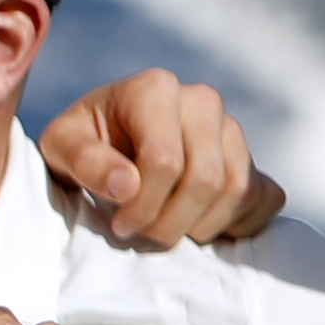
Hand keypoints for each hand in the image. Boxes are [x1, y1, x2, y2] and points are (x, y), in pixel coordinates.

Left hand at [41, 70, 281, 247]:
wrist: (107, 139)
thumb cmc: (81, 141)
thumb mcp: (60, 146)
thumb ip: (85, 162)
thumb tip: (127, 186)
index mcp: (155, 89)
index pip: (165, 162)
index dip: (142, 206)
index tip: (118, 225)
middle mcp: (203, 101)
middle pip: (205, 180)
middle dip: (171, 223)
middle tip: (140, 235)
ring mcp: (233, 129)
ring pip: (237, 191)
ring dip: (199, 228)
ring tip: (162, 230)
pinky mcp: (252, 157)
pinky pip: (264, 199)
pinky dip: (235, 225)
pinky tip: (196, 225)